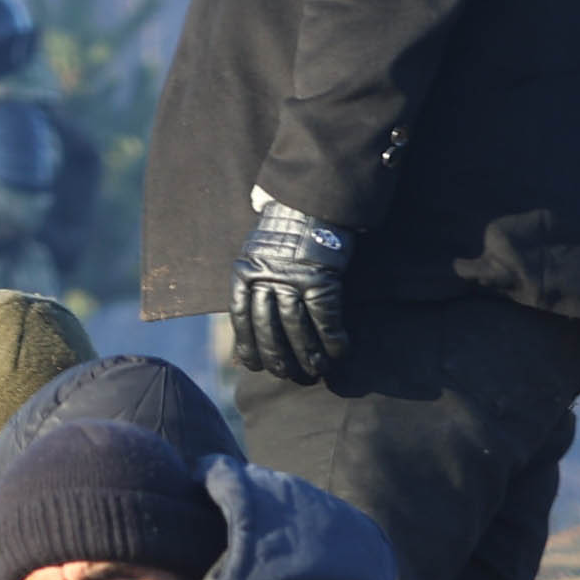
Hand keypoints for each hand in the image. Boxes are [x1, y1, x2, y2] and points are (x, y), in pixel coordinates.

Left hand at [229, 192, 351, 385]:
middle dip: (279, 357)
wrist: (311, 204)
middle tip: (288, 374)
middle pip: (268, 328)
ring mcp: (294, 280)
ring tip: (315, 370)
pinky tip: (338, 353)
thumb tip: (250, 332)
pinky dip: (333, 339)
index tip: (255, 366)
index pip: (241, 319)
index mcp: (244, 273)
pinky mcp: (321, 279)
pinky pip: (326, 319)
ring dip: (308, 354)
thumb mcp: (255, 256)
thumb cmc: (283, 235)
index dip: (248, 346)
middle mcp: (265, 278)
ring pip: (297, 328)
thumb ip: (252, 287)